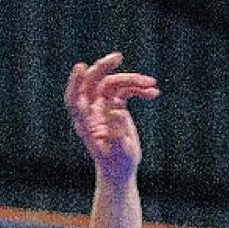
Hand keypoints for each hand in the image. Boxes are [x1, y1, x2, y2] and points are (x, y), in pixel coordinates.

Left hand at [65, 53, 157, 181]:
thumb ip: (117, 131)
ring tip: (152, 83)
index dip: (75, 83)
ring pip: (112, 83)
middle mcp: (91, 112)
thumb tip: (117, 109)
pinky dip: (138, 89)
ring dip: (132, 80)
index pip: (74, 99)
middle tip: (117, 57)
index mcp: (86, 123)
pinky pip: (125, 90)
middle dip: (103, 68)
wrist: (121, 169)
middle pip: (92, 83)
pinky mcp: (114, 105)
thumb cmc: (118, 164)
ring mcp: (102, 107)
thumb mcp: (120, 151)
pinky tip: (154, 93)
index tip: (80, 68)